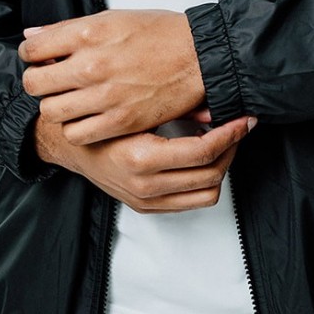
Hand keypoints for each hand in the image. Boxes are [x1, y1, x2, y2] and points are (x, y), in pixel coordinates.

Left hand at [19, 9, 206, 144]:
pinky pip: (77, 133)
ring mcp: (105, 96)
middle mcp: (91, 65)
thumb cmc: (161, 34)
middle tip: (50, 82)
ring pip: (51, 111)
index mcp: (88, 34)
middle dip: (37, 82)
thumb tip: (33, 33)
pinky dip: (76, 128)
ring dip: (55, 106)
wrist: (199, 56)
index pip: (32, 49)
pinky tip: (86, 118)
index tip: (39, 58)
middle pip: (34, 83)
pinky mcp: (120, 121)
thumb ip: (69, 28)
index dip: (30, 55)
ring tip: (69, 101)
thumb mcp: (113, 17)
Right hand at [34, 111, 255, 212]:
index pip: (203, 152)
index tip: (243, 119)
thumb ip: (175, 107)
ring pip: (206, 193)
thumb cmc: (100, 120)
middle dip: (232, 148)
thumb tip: (215, 106)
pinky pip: (190, 201)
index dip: (230, 134)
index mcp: (141, 158)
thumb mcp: (135, 108)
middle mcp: (145, 185)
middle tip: (239, 126)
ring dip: (221, 166)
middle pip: (211, 174)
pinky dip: (204, 181)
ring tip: (223, 142)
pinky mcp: (147, 207)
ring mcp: (146, 200)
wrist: (70, 146)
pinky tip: (203, 158)